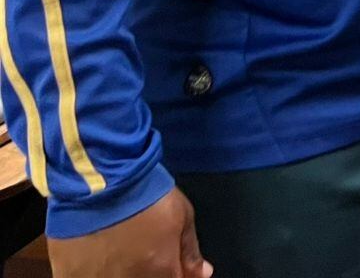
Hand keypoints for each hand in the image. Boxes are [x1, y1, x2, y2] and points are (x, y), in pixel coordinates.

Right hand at [48, 188, 211, 277]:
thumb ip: (190, 251)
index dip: (172, 273)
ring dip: (119, 271)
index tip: (167, 263)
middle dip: (148, 272)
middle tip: (140, 251)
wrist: (104, 180)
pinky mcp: (68, 275)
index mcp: (161, 271)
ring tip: (117, 250)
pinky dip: (93, 272)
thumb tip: (202, 274)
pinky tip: (96, 257)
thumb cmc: (147, 195)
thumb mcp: (182, 216)